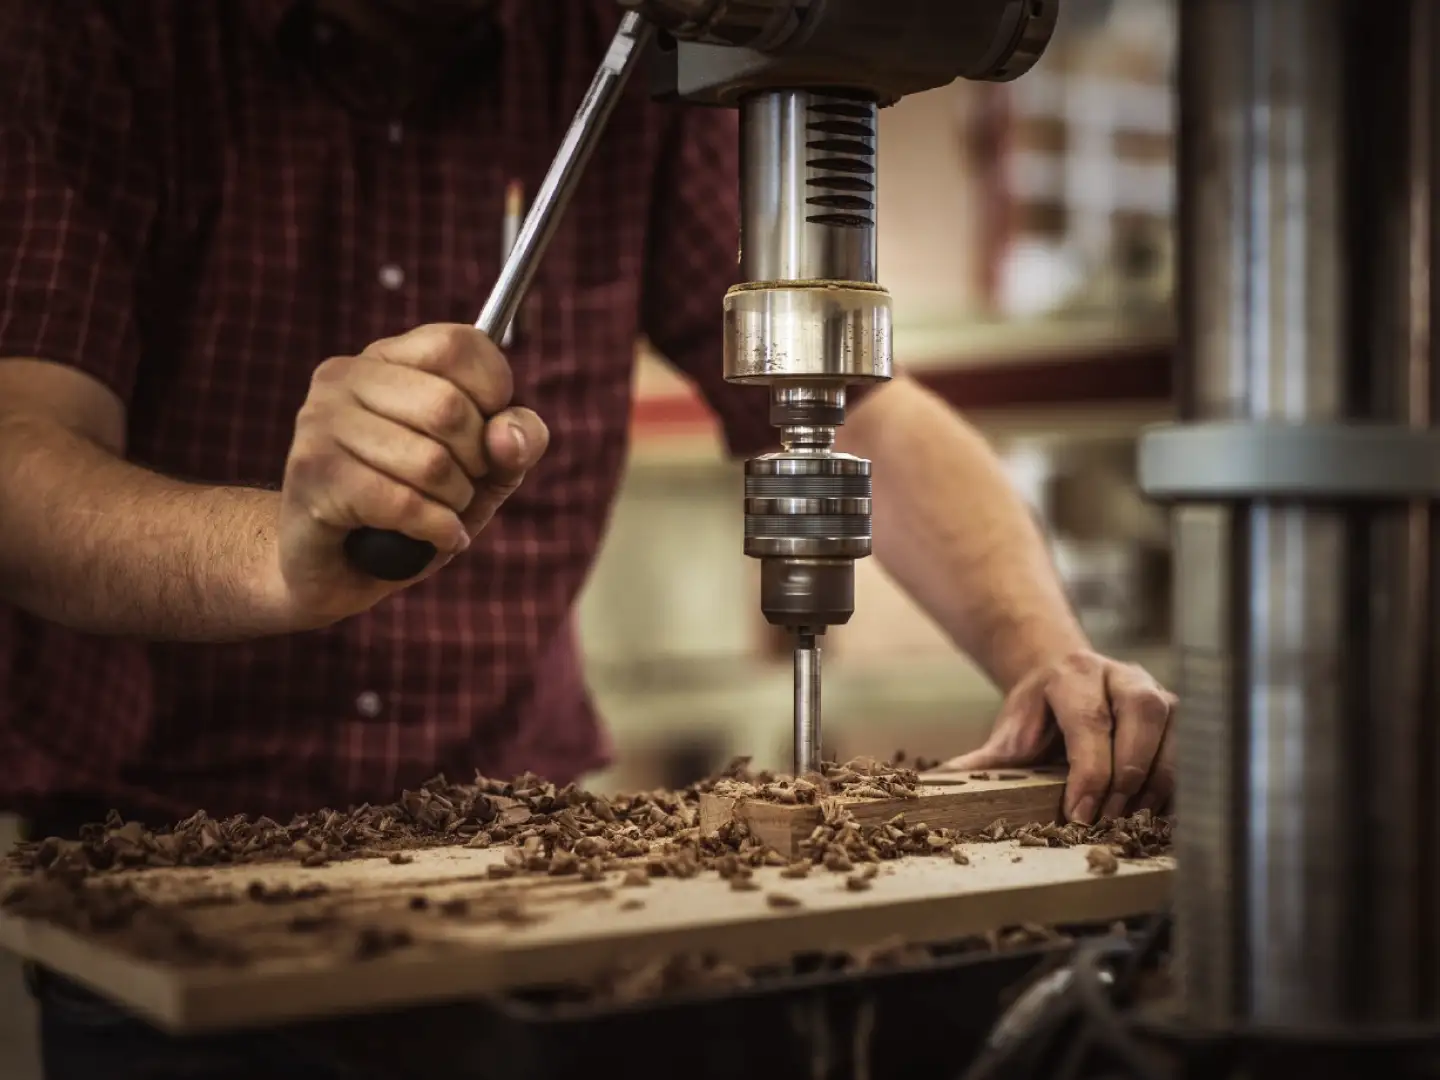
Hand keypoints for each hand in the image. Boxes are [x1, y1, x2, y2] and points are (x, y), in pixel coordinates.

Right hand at [274, 323, 548, 625]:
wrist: (337, 567)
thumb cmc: (417, 505)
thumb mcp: (487, 471)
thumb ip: (518, 442)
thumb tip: (507, 435)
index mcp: (386, 357)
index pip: (458, 345)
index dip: (494, 393)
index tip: (484, 432)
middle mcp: (345, 376)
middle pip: (448, 407)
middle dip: (476, 462)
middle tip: (460, 486)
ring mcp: (320, 421)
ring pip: (430, 462)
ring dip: (454, 504)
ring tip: (440, 514)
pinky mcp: (312, 474)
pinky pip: (403, 503)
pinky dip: (437, 531)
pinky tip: (437, 538)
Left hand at [940, 650, 1175, 824]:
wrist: (1068, 678)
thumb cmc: (1039, 713)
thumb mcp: (1010, 731)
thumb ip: (985, 761)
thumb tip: (942, 785)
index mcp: (1074, 674)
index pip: (1090, 722)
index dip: (1090, 771)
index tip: (1079, 815)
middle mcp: (1121, 674)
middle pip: (1140, 718)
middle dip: (1126, 775)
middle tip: (1108, 820)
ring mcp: (1155, 689)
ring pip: (1174, 731)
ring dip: (1157, 783)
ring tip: (1132, 821)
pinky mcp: (1179, 711)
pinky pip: (1192, 746)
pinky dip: (1178, 783)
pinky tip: (1158, 813)